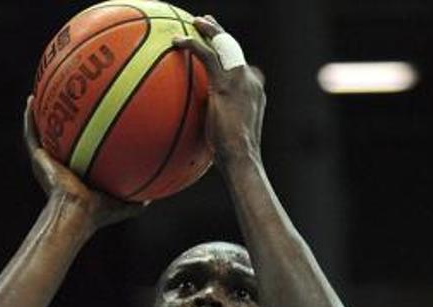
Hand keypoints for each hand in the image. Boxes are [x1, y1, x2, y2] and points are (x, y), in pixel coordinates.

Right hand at [23, 97, 145, 228]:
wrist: (78, 214)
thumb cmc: (100, 213)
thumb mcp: (127, 204)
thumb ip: (141, 197)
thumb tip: (160, 191)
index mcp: (80, 173)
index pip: (83, 150)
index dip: (87, 135)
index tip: (94, 118)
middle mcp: (62, 165)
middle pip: (63, 137)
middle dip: (66, 119)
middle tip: (71, 98)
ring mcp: (48, 161)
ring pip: (43, 131)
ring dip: (43, 113)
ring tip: (45, 90)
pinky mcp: (38, 159)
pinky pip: (31, 134)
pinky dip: (29, 118)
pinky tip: (31, 100)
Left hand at [172, 16, 265, 166]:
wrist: (242, 157)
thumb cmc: (234, 155)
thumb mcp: (229, 134)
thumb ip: (220, 121)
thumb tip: (203, 124)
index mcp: (255, 90)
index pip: (242, 65)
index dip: (230, 53)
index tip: (219, 46)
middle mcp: (252, 80)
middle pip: (235, 48)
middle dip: (220, 33)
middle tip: (206, 22)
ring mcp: (241, 79)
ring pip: (225, 45)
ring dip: (210, 30)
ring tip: (195, 22)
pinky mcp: (226, 83)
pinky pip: (207, 55)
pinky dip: (192, 45)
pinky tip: (177, 42)